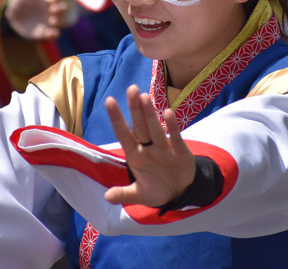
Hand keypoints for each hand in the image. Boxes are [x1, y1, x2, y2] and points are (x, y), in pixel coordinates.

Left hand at [4, 0, 69, 40]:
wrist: (13, 17)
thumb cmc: (21, 1)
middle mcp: (52, 10)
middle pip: (63, 8)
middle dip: (61, 9)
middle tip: (52, 9)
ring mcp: (49, 22)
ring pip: (60, 22)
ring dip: (58, 21)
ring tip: (51, 21)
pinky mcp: (45, 32)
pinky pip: (54, 34)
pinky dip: (54, 34)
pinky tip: (50, 33)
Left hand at [104, 85, 195, 206]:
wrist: (180, 193)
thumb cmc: (157, 189)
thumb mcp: (139, 195)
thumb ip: (124, 194)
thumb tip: (106, 197)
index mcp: (135, 156)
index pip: (123, 134)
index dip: (116, 118)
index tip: (109, 101)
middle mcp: (148, 148)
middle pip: (139, 126)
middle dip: (135, 108)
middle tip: (131, 89)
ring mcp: (164, 148)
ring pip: (155, 129)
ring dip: (150, 114)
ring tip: (145, 97)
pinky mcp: (180, 151)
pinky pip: (175, 137)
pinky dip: (172, 126)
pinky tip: (168, 113)